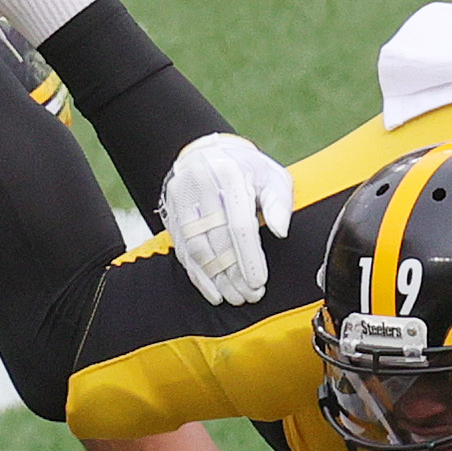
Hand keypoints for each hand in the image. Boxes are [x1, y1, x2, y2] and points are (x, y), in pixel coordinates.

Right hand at [162, 133, 293, 306]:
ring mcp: (181, 201)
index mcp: (229, 174)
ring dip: (216, 278)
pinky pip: (183, 252)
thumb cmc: (246, 169)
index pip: (238, 223)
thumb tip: (280, 231)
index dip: (249, 256)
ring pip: (197, 249)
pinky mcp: (171, 215)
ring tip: (235, 297)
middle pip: (216, 239)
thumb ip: (279, 202)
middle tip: (250, 295)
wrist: (207, 153)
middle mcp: (201, 186)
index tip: (258, 281)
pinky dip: (198, 276)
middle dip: (234, 273)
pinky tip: (214, 292)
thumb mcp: (271, 176)